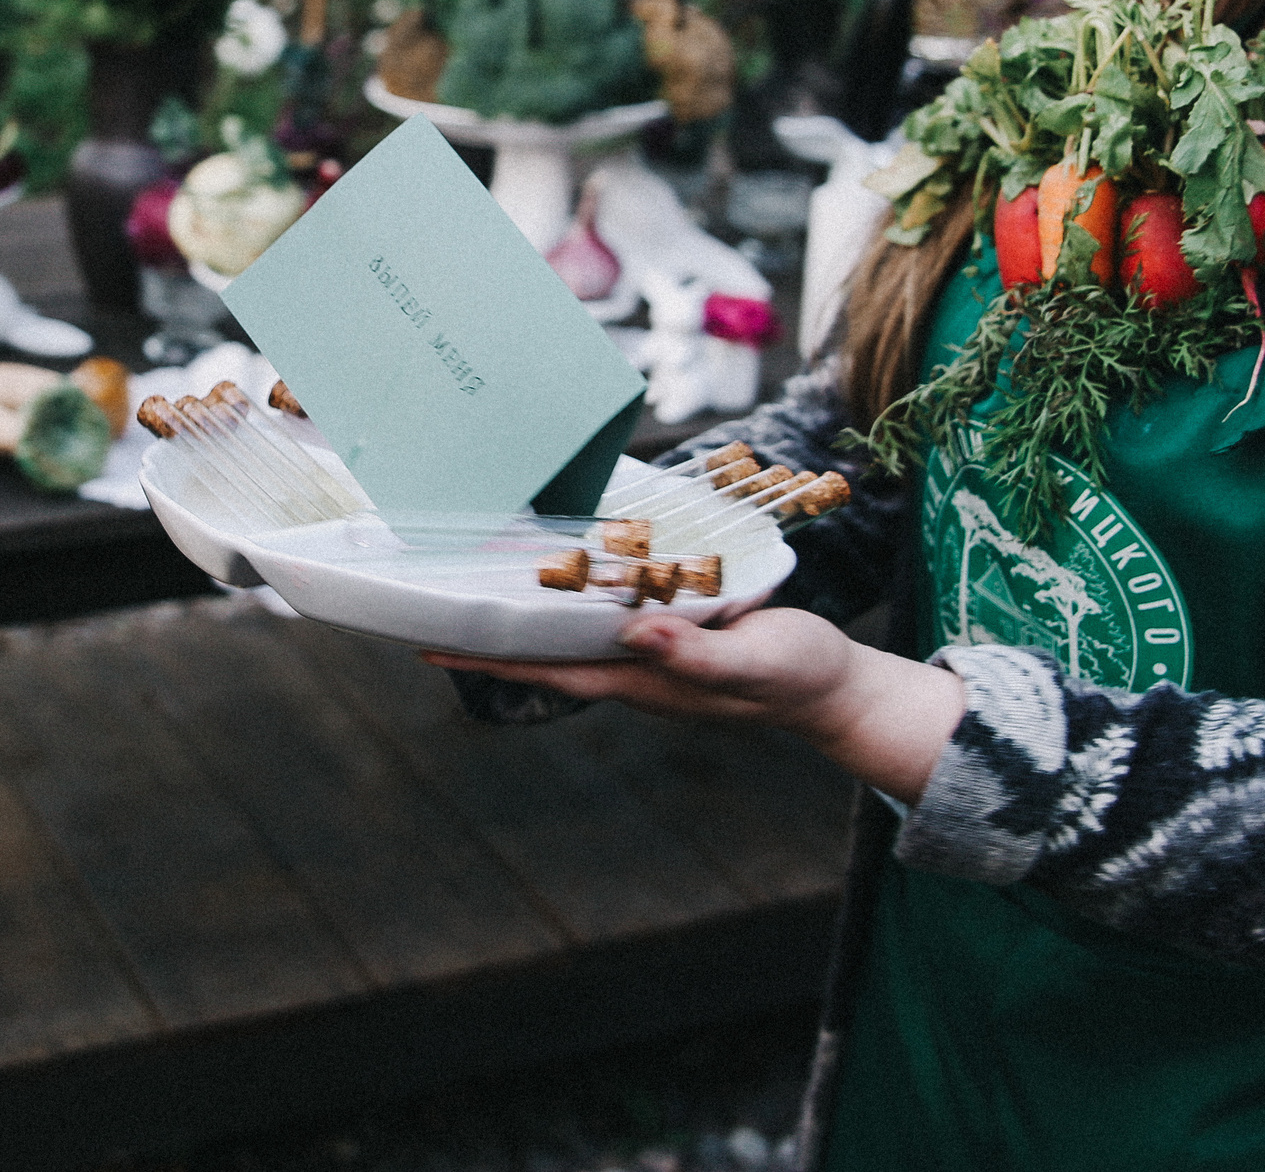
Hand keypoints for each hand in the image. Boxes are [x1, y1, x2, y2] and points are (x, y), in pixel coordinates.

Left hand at [423, 607, 966, 802]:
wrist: (835, 686)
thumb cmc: (798, 675)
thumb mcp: (756, 662)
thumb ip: (699, 656)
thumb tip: (636, 638)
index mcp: (642, 680)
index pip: (548, 668)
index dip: (490, 657)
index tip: (430, 644)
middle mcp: (635, 670)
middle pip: (546, 654)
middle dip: (490, 636)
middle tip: (430, 605)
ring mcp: (653, 657)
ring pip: (573, 636)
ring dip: (526, 617)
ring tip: (474, 588)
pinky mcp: (674, 636)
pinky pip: (608, 619)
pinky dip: (574, 601)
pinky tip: (562, 579)